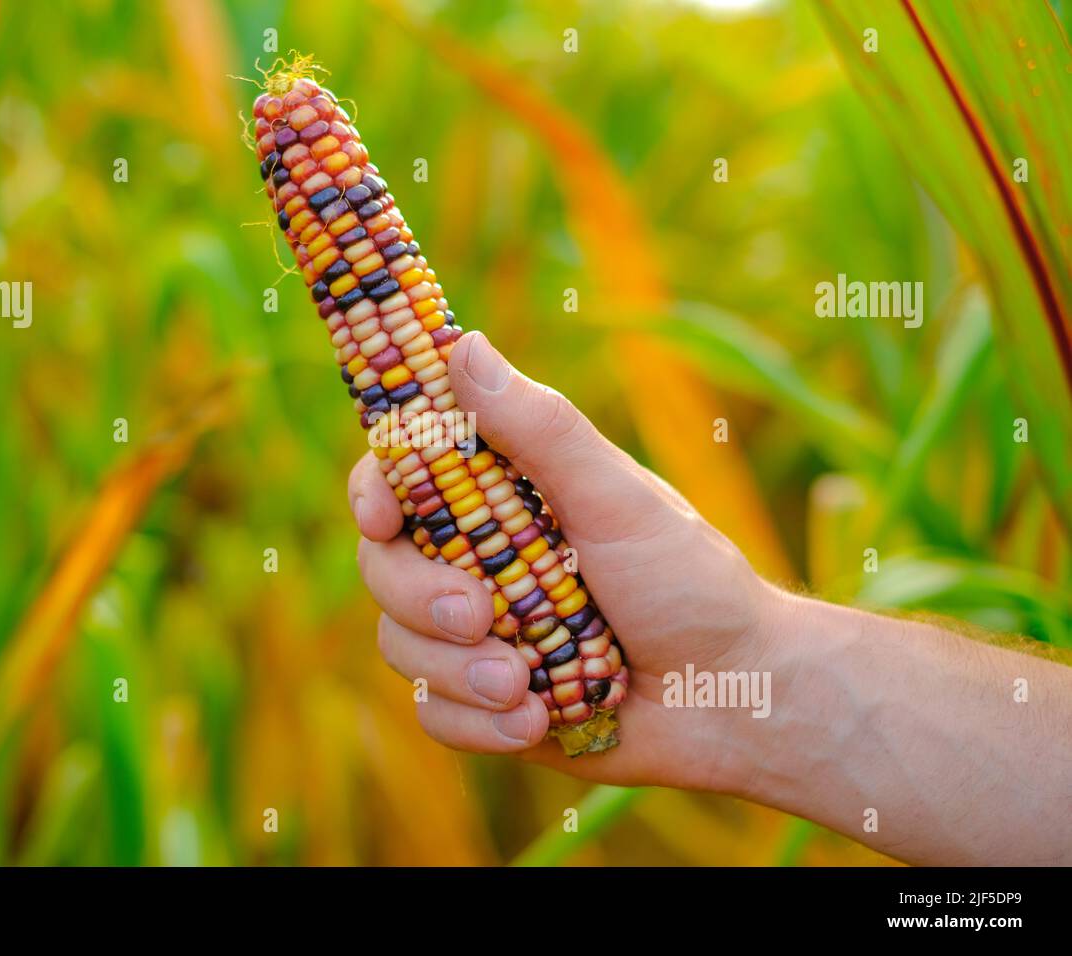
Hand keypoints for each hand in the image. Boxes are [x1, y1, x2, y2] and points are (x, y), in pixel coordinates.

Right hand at [349, 331, 778, 791]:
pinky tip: (534, 722)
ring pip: (402, 645)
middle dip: (420, 595)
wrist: (732, 697)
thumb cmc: (687, 581)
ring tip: (525, 684)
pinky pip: (436, 714)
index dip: (374, 491)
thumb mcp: (616, 498)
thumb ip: (540, 430)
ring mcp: (477, 634)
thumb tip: (461, 344)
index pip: (401, 479)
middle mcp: (476, 560)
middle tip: (480, 614)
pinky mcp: (486, 703)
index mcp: (501, 499)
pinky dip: (478, 724)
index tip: (382, 514)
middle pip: (384, 566)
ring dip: (458, 671)